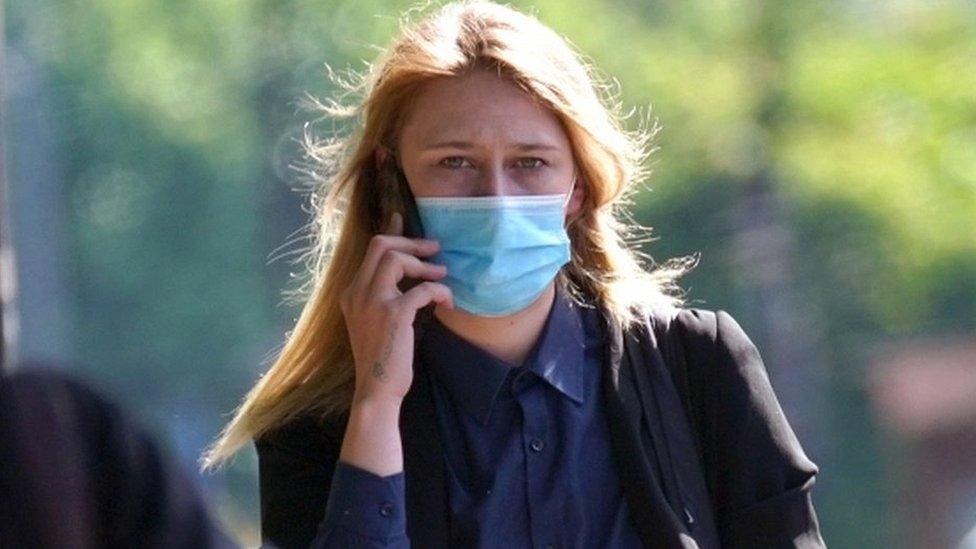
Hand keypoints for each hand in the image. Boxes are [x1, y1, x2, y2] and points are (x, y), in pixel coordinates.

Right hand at [339, 212, 453, 404]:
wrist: (376, 390)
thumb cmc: (381, 357)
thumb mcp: (375, 321)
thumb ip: (384, 295)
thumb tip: (408, 273)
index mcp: (351, 293)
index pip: (370, 251)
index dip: (390, 232)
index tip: (401, 218)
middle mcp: (357, 292)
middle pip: (381, 246)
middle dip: (411, 243)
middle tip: (434, 250)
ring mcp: (373, 302)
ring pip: (396, 260)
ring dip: (425, 265)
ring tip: (442, 276)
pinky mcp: (393, 315)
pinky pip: (421, 289)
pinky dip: (439, 291)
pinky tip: (447, 302)